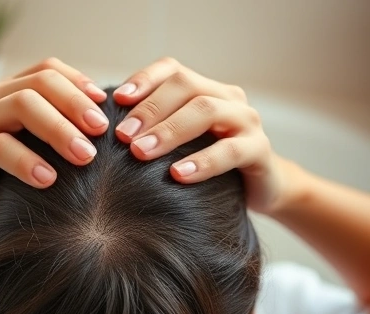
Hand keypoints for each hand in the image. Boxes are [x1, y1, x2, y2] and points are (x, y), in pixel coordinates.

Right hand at [0, 58, 108, 219]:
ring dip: (58, 129)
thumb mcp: (53, 144)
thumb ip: (74, 124)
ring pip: (21, 105)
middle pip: (39, 84)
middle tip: (101, 133)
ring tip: (84, 156)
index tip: (105, 108)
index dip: (79, 84)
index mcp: (17, 89)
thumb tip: (115, 115)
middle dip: (74, 105)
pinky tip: (49, 178)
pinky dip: (27, 161)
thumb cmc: (32, 170)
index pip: (49, 69)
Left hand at [111, 57, 286, 214]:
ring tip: (141, 152)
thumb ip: (156, 130)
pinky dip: (202, 162)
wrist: (259, 186)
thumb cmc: (210, 163)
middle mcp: (227, 98)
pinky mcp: (259, 149)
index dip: (143, 80)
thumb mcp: (182, 143)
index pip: (172, 71)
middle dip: (150, 109)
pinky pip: (230, 151)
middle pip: (186, 86)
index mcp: (205, 89)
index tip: (117, 100)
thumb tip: (109, 131)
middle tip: (122, 136)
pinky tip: (178, 174)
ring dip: (169, 131)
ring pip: (206, 110)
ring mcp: (246, 121)